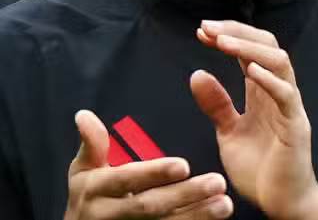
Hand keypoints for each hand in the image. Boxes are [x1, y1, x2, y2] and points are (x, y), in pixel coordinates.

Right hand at [63, 110, 230, 218]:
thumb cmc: (90, 196)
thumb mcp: (84, 172)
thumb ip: (93, 146)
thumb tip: (84, 115)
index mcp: (95, 189)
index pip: (125, 179)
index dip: (153, 173)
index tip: (184, 165)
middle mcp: (107, 214)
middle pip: (148, 206)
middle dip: (184, 195)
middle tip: (217, 182)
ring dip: (196, 215)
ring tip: (224, 204)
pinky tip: (216, 217)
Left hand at [190, 21, 317, 219]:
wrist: (281, 200)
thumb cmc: (259, 168)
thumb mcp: (228, 132)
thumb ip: (217, 104)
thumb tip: (197, 73)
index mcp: (263, 93)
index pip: (250, 51)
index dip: (228, 36)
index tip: (201, 30)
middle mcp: (279, 92)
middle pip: (267, 46)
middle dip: (237, 32)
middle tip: (207, 27)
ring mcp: (289, 107)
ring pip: (279, 62)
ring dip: (249, 48)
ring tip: (222, 42)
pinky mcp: (295, 125)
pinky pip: (287, 95)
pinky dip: (269, 79)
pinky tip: (248, 70)